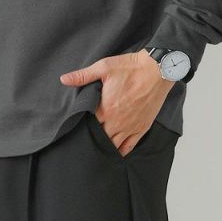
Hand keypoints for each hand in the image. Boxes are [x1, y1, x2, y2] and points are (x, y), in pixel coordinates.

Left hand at [59, 49, 173, 155]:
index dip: (82, 126)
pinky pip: (129, 146)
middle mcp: (117, 122)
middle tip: (85, 138)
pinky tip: (115, 153)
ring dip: (105, 146)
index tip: (78, 126)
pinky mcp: (142, 128)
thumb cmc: (131, 68)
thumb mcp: (104, 67)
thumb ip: (83, 76)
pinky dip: (121, 151)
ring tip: (97, 147)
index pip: (88, 125)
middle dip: (92, 138)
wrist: (158, 70)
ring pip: (113, 145)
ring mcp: (130, 127)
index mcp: (105, 109)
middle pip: (100, 138)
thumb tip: (63, 79)